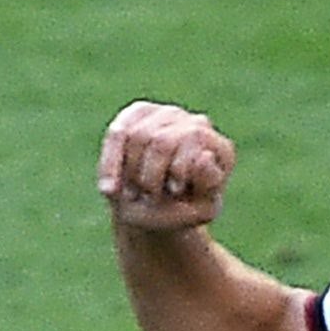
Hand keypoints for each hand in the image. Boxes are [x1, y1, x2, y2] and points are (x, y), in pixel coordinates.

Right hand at [99, 101, 236, 232]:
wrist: (152, 214)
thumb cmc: (179, 213)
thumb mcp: (199, 210)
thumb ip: (207, 185)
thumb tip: (204, 156)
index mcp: (219, 149)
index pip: (194, 137)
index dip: (178, 166)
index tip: (173, 191)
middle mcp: (197, 125)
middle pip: (162, 140)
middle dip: (149, 175)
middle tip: (149, 197)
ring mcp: (167, 116)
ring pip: (136, 136)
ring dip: (130, 173)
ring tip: (134, 194)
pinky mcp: (137, 116)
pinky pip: (117, 135)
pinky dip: (110, 165)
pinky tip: (109, 190)